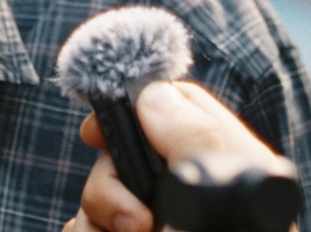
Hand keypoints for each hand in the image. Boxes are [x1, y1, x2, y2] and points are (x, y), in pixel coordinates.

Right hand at [61, 81, 295, 231]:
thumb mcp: (219, 198)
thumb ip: (196, 141)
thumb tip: (152, 92)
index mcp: (227, 167)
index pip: (177, 105)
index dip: (132, 104)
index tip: (96, 130)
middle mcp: (189, 192)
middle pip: (125, 151)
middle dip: (110, 181)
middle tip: (135, 220)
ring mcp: (153, 221)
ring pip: (97, 195)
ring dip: (94, 216)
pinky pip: (83, 227)